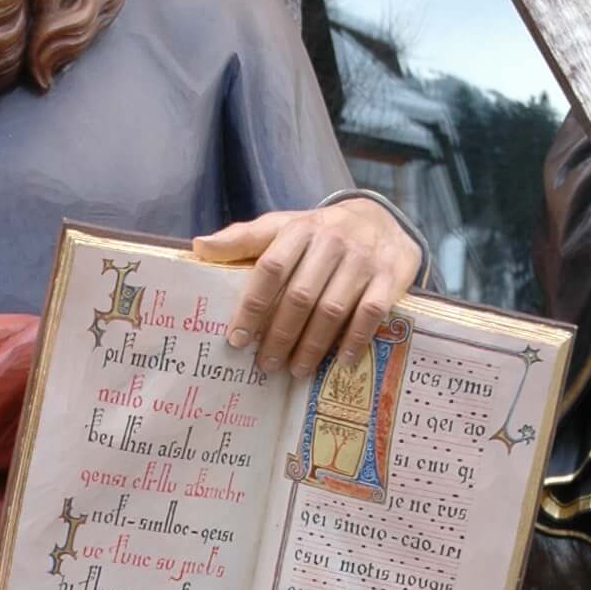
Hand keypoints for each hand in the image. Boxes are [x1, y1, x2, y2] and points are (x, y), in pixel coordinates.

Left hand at [196, 201, 424, 377]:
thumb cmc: (320, 232)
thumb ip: (243, 239)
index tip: (237, 339)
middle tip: (265, 364)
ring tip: (296, 370)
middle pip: (300, 296)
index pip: (270, 269)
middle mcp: (332, 240)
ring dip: (312, 345)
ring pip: (332, 309)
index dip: (252, 306)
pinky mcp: (391, 275)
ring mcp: (363, 258)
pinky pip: (371, 313)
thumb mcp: (282, 227)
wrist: (380, 219)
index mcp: (300, 229)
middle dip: (280, 335)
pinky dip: (354, 340)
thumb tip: (199, 247)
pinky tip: (340, 361)